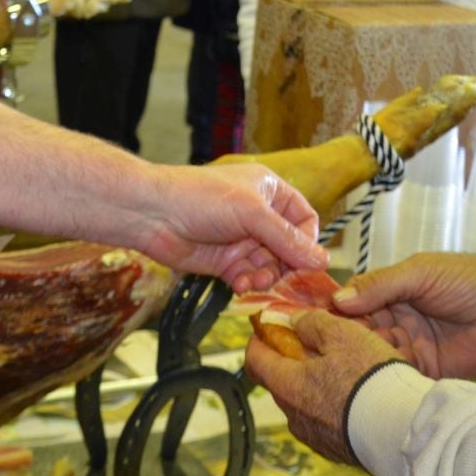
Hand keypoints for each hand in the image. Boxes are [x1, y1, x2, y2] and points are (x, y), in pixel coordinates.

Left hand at [130, 162, 325, 291]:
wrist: (152, 215)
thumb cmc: (200, 198)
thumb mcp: (251, 212)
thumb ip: (286, 239)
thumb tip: (322, 261)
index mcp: (269, 191)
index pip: (304, 219)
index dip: (307, 242)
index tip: (305, 262)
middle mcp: (258, 215)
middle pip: (289, 249)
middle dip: (285, 266)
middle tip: (278, 280)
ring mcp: (241, 240)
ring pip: (270, 267)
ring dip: (266, 278)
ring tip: (253, 281)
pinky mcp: (225, 262)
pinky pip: (248, 278)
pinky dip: (248, 284)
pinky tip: (238, 284)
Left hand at [245, 310, 400, 464]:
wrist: (400, 430)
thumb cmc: (369, 380)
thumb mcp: (342, 334)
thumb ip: (312, 323)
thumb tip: (295, 320)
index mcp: (287, 385)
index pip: (255, 360)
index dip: (259, 340)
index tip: (266, 329)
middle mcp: (294, 415)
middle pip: (280, 381)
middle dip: (292, 361)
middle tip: (314, 344)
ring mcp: (314, 436)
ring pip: (304, 401)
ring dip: (314, 384)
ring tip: (342, 368)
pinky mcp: (334, 449)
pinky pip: (324, 421)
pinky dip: (332, 405)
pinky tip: (355, 395)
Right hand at [332, 252, 475, 379]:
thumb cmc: (465, 281)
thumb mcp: (420, 272)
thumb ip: (380, 284)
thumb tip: (338, 298)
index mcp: (388, 294)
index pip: (350, 305)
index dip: (331, 314)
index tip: (306, 323)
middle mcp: (392, 322)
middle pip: (356, 335)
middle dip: (339, 343)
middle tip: (318, 353)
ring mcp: (406, 349)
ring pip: (372, 358)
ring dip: (359, 363)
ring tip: (341, 370)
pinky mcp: (422, 372)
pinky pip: (395, 377)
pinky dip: (382, 380)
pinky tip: (367, 384)